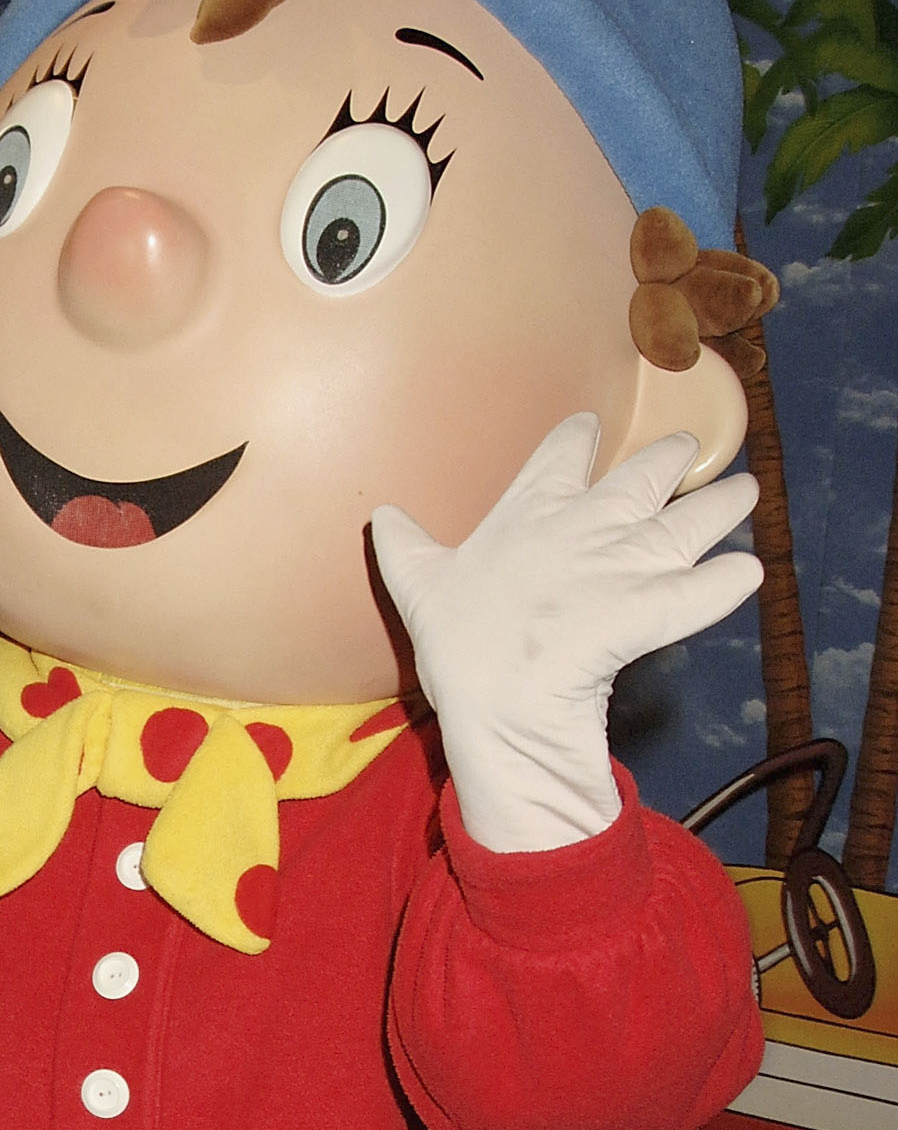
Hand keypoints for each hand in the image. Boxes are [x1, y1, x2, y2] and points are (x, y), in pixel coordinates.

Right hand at [370, 412, 760, 853]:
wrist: (496, 701)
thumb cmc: (458, 642)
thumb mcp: (417, 585)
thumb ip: (406, 546)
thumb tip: (382, 514)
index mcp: (533, 508)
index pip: (562, 452)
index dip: (578, 437)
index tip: (589, 428)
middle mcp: (589, 523)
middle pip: (646, 474)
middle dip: (673, 459)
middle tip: (689, 455)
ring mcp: (626, 565)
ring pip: (691, 522)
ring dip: (723, 505)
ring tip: (746, 492)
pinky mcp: (653, 609)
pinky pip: (703, 592)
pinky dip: (727, 583)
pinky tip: (747, 573)